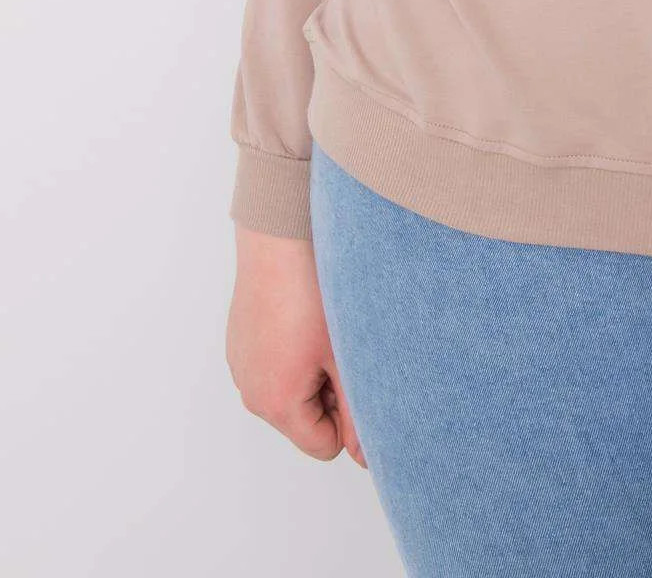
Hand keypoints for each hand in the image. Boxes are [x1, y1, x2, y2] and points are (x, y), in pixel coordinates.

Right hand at [226, 228, 366, 467]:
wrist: (280, 239)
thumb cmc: (313, 294)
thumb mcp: (346, 358)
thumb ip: (358, 414)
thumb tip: (367, 457)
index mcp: (274, 403)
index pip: (324, 445)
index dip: (349, 418)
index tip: (358, 375)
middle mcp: (250, 391)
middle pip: (306, 419)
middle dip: (331, 393)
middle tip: (343, 347)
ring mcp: (241, 364)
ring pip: (292, 390)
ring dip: (314, 370)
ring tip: (324, 328)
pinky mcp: (240, 340)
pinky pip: (274, 364)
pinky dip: (294, 351)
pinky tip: (303, 315)